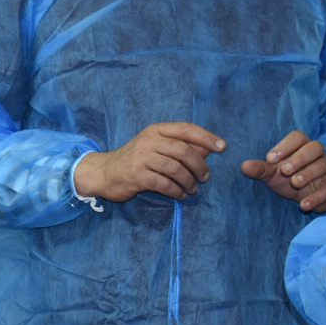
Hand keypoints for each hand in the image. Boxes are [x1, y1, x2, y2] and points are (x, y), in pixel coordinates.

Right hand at [72, 122, 225, 201]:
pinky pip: (164, 184)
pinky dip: (176, 191)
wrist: (103, 172)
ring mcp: (141, 158)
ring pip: (176, 169)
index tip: (222, 147)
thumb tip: (207, 151)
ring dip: (189, 181)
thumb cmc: (133, 160)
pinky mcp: (137, 176)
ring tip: (192, 189)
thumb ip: (179, 147)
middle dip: (199, 166)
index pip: (186, 129)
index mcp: (155, 131)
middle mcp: (149, 141)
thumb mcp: (155, 148)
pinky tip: (179, 195)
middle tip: (205, 177)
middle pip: (184, 150)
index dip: (206, 137)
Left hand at [239, 129, 325, 210]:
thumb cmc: (288, 178)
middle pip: (314, 147)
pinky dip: (316, 197)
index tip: (270, 159)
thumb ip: (260, 169)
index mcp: (301, 146)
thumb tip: (244, 166)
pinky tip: (303, 204)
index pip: (297, 137)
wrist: (307, 196)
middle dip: (299, 158)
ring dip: (308, 174)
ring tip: (294, 183)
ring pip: (322, 165)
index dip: (285, 146)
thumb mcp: (273, 174)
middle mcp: (316, 154)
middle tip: (285, 170)